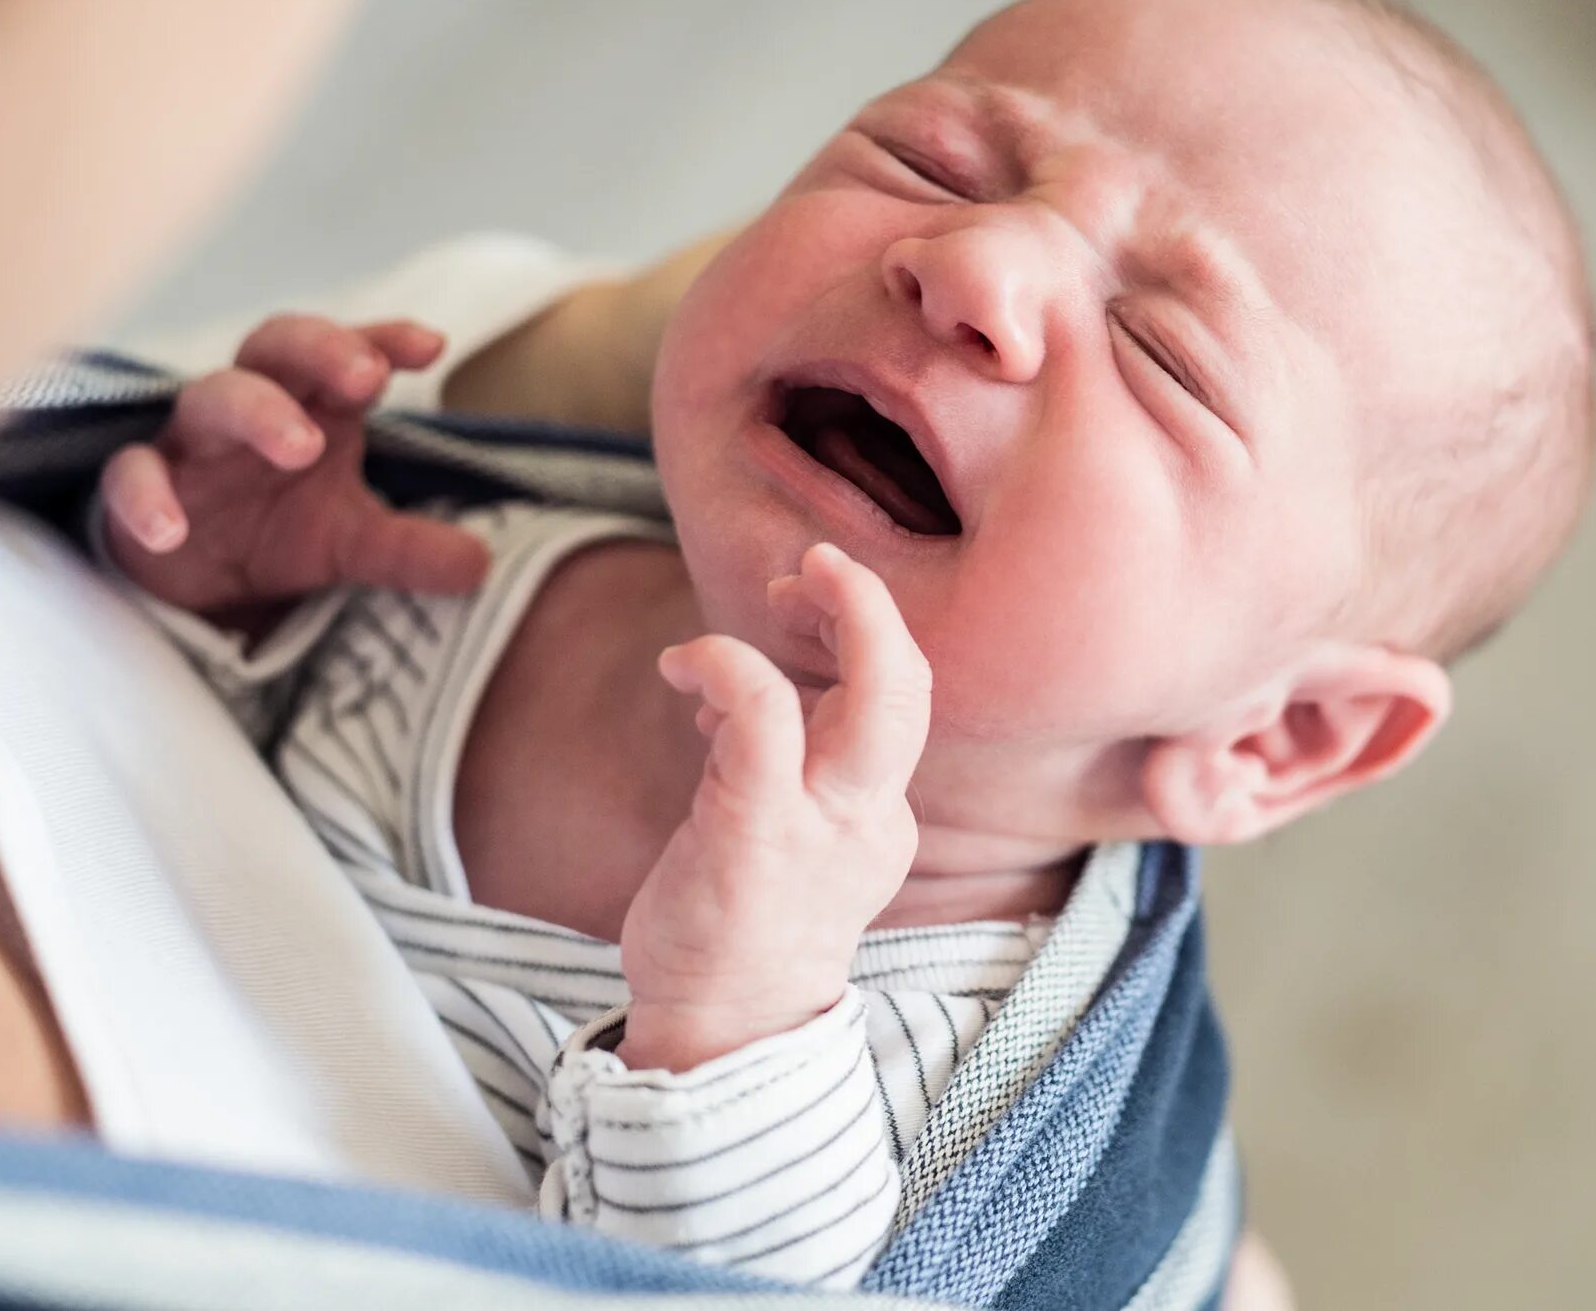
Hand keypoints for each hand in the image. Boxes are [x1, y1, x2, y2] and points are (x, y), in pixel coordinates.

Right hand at [100, 314, 491, 616]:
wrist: (191, 584)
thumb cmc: (275, 530)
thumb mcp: (352, 544)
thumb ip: (411, 550)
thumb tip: (482, 566)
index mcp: (311, 405)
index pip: (348, 353)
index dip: (384, 338)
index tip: (431, 346)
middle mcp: (251, 407)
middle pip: (276, 346)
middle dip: (321, 350)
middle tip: (368, 377)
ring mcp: (192, 443)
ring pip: (212, 397)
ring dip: (257, 410)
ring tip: (303, 445)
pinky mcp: (136, 488)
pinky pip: (131, 473)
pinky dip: (146, 496)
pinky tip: (171, 530)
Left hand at [618, 544, 930, 1071]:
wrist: (717, 1034)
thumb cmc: (739, 929)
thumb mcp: (779, 836)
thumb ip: (777, 762)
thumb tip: (733, 693)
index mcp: (877, 814)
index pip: (898, 699)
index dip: (858, 634)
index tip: (800, 609)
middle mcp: (869, 816)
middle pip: (913, 687)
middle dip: (875, 605)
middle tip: (820, 562)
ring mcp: (822, 827)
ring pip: (871, 694)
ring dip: (832, 612)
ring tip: (771, 594)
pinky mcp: (759, 835)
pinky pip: (764, 715)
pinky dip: (727, 662)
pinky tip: (682, 665)